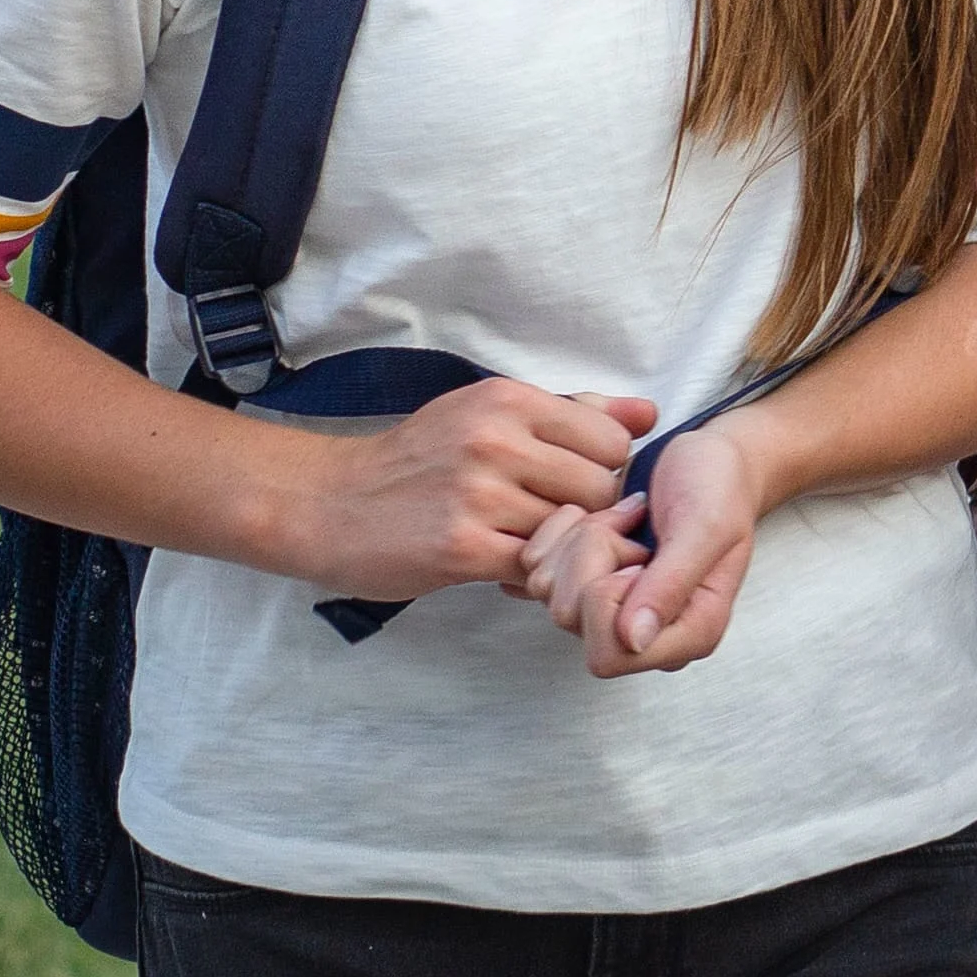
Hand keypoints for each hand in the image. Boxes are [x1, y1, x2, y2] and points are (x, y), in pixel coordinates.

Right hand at [263, 378, 654, 602]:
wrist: (327, 504)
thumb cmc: (417, 460)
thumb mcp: (487, 413)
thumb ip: (573, 414)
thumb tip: (649, 415)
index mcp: (508, 401)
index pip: (614, 440)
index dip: (606, 469)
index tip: (576, 484)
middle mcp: (496, 441)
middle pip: (602, 487)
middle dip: (590, 512)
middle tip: (555, 521)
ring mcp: (478, 496)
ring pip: (572, 531)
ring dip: (560, 547)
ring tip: (525, 542)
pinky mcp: (461, 549)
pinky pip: (535, 568)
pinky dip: (532, 574)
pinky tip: (506, 566)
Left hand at [514, 414, 774, 678]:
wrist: (707, 456)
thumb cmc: (719, 487)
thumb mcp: (707, 526)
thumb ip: (671, 584)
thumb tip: (632, 641)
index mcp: (688, 634)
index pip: (609, 655)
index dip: (609, 597)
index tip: (643, 555)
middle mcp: (643, 634)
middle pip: (569, 617)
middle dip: (593, 557)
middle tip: (632, 529)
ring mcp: (605, 611)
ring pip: (547, 590)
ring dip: (581, 538)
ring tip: (625, 519)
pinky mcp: (577, 583)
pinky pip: (532, 566)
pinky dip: (561, 529)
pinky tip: (604, 516)